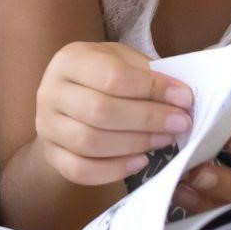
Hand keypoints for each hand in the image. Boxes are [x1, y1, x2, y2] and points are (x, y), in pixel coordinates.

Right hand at [35, 40, 194, 185]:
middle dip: (147, 120)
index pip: (113, 76)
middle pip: (100, 111)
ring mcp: (46, 126)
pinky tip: (139, 161)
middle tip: (179, 123)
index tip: (184, 99)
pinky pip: (80, 170)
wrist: (68, 102)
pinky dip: (113, 170)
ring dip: (135, 144)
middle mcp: (51, 91)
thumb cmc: (103, 77)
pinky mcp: (50, 155)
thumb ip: (148, 75)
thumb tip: (180, 98)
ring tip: (164, 140)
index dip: (152, 89)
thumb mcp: (123, 62)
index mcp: (70, 60)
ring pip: (89, 142)